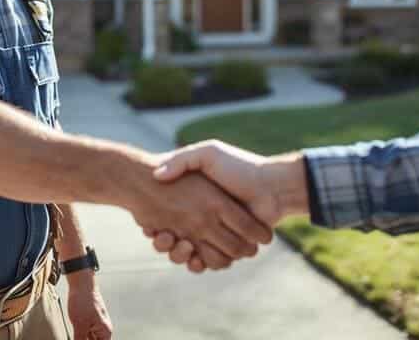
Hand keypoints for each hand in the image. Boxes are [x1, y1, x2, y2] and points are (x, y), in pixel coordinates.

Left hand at [65, 273, 112, 339]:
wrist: (81, 283)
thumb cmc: (84, 301)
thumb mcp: (80, 325)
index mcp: (105, 332)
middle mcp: (102, 330)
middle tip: (76, 337)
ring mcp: (95, 325)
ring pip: (88, 339)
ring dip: (81, 339)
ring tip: (75, 335)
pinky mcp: (88, 321)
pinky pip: (84, 334)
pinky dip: (79, 337)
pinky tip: (73, 336)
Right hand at [149, 140, 307, 270]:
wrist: (271, 186)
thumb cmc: (238, 167)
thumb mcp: (207, 154)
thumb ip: (181, 160)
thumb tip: (157, 175)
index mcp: (193, 199)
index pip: (163, 216)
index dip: (152, 223)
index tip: (147, 224)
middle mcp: (200, 218)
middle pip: (170, 238)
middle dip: (162, 242)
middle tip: (162, 236)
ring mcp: (213, 235)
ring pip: (185, 253)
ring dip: (178, 254)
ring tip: (179, 243)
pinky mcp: (226, 248)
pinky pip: (207, 262)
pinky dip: (198, 263)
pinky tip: (193, 256)